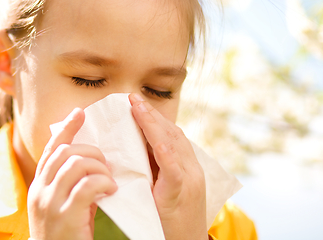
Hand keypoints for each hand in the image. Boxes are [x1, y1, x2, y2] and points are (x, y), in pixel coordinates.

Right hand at [27, 108, 117, 239]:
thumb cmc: (64, 234)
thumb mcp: (62, 205)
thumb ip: (71, 184)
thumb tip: (93, 163)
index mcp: (38, 185)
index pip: (51, 149)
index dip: (66, 129)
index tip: (80, 113)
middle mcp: (39, 191)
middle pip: (65, 152)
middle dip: (91, 152)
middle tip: (106, 164)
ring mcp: (50, 203)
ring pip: (76, 164)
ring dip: (99, 167)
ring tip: (109, 180)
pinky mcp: (66, 216)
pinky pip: (87, 185)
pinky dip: (103, 182)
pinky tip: (111, 190)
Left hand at [129, 93, 207, 239]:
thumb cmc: (172, 220)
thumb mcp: (163, 190)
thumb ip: (153, 170)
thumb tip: (130, 153)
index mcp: (186, 167)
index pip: (170, 135)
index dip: (153, 118)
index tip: (136, 103)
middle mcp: (191, 168)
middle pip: (171, 134)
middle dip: (151, 114)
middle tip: (132, 98)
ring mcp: (190, 180)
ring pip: (173, 144)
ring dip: (153, 124)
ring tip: (136, 107)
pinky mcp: (182, 193)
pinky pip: (174, 169)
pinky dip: (165, 152)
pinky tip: (155, 140)